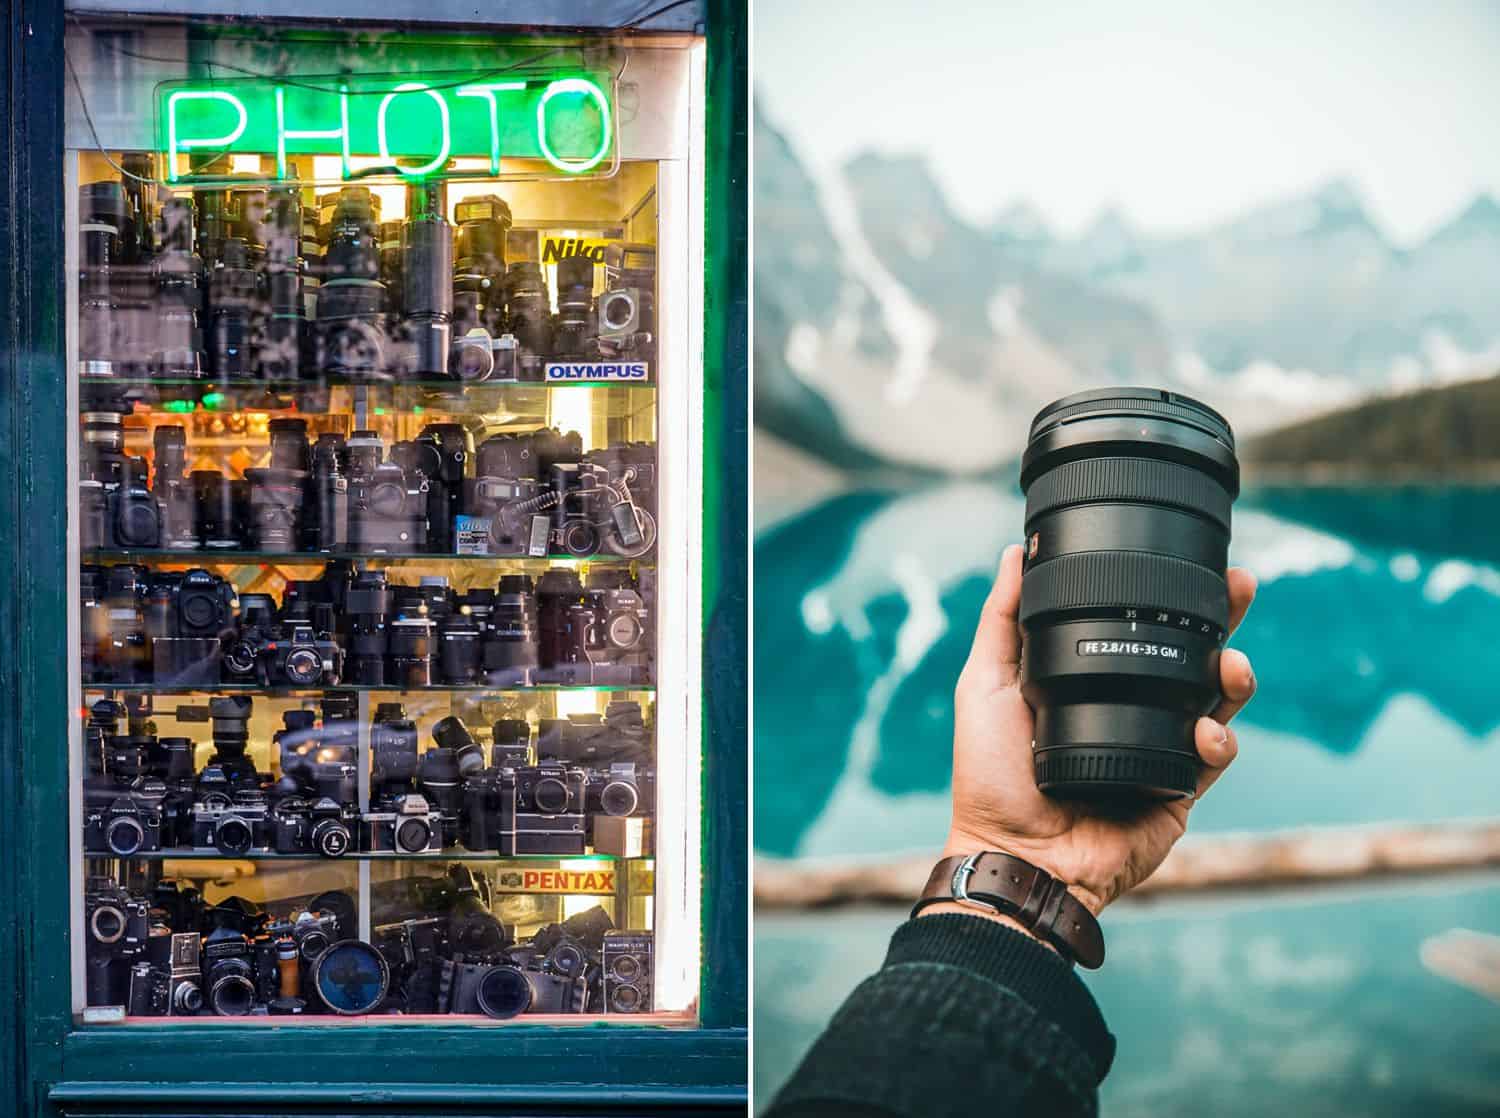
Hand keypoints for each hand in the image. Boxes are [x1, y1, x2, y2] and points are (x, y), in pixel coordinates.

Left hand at [941, 544, 1256, 917]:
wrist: (1014, 855)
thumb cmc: (989, 776)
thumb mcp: (984, 683)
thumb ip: (1003, 619)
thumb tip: (1016, 552)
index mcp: (1088, 682)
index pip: (1138, 628)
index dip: (1168, 596)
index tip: (1189, 560)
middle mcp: (1127, 711)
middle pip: (1189, 657)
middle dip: (1223, 622)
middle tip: (1241, 587)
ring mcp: (1156, 751)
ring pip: (1215, 703)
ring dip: (1234, 677)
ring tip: (1233, 664)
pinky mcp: (1175, 793)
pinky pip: (1213, 759)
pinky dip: (1217, 740)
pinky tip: (1205, 732)